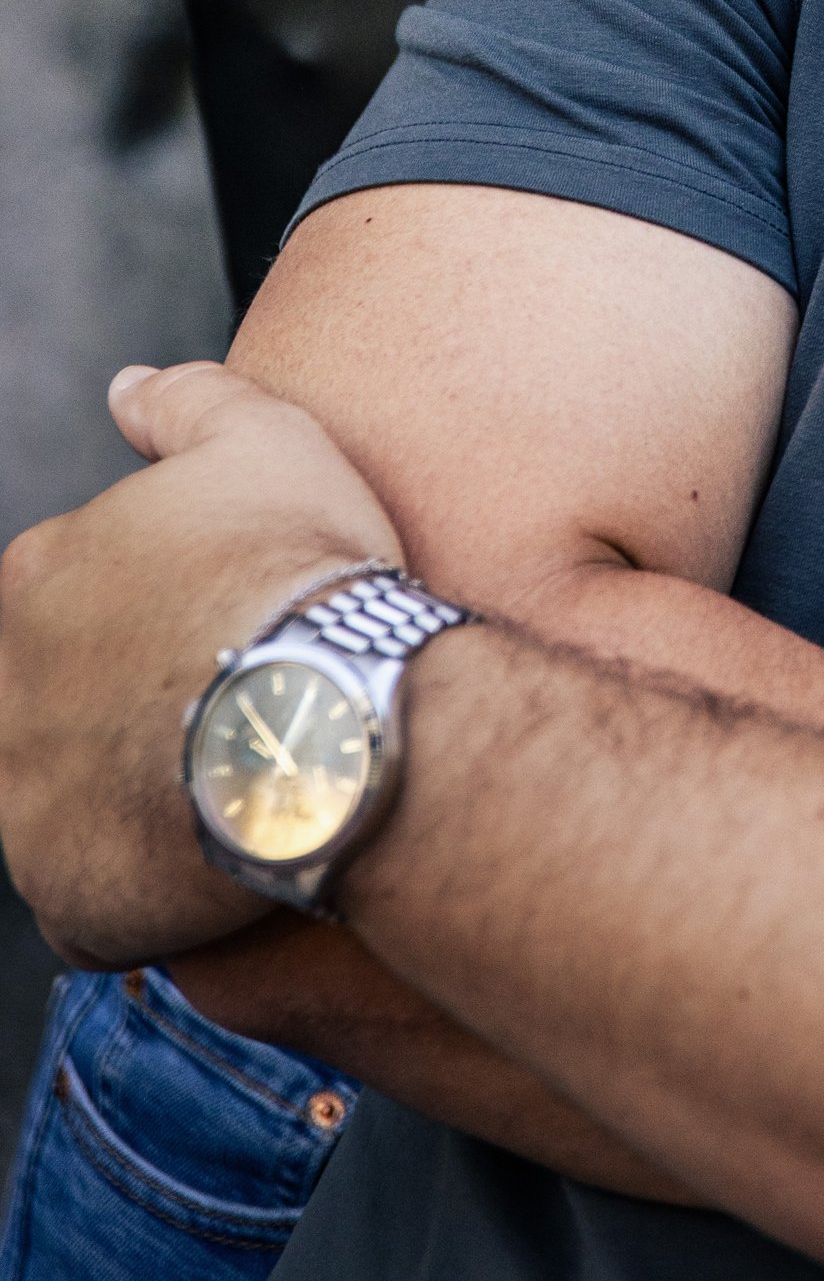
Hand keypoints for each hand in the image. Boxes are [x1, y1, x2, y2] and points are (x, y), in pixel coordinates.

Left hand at [0, 361, 398, 969]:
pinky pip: (86, 893)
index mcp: (38, 578)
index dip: (146, 608)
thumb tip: (125, 387)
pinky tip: (208, 851)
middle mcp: (7, 690)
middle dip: (117, 702)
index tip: (210, 621)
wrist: (334, 712)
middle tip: (215, 704)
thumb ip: (183, 401)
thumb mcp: (261, 436)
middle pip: (51, 697)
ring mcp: (26, 801)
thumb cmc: (299, 569)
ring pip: (60, 794)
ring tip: (221, 781)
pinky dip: (134, 880)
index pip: (63, 593)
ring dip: (122, 789)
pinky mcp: (65, 892)